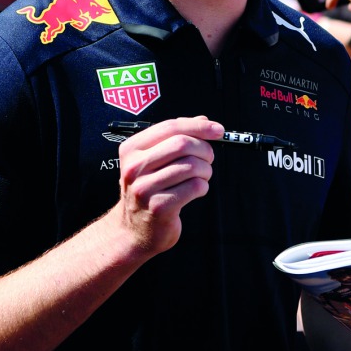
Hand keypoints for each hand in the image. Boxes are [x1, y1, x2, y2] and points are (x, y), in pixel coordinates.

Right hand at [114, 117, 222, 254]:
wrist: (134, 230)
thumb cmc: (149, 190)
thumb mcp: (154, 160)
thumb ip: (176, 137)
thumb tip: (204, 120)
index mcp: (132, 149)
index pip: (170, 127)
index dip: (199, 126)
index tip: (218, 130)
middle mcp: (134, 167)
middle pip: (182, 144)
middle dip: (205, 149)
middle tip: (208, 159)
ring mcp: (145, 188)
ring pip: (192, 166)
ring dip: (206, 170)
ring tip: (201, 176)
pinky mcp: (159, 207)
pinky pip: (195, 187)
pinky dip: (203, 186)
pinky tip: (195, 191)